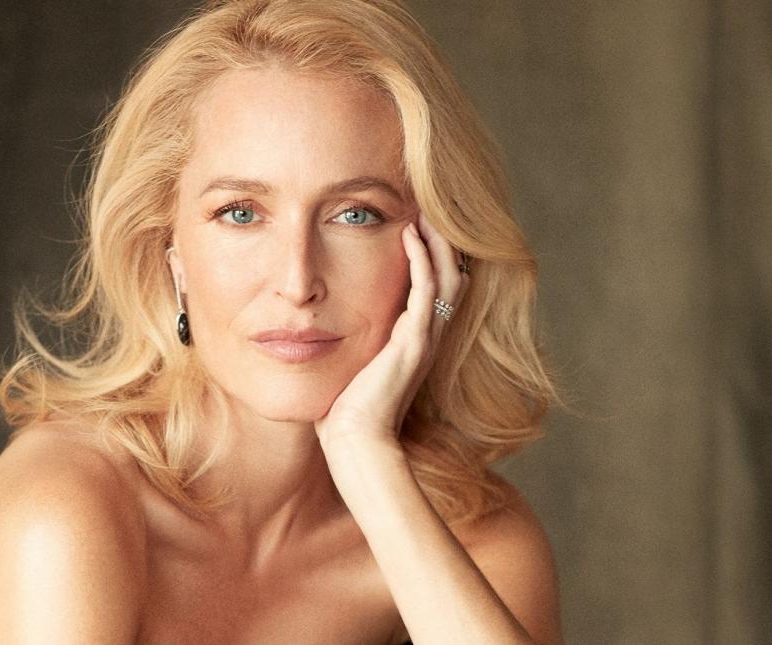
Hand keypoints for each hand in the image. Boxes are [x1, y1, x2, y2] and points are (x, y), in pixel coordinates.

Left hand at [314, 211, 469, 449]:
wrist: (356, 441)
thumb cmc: (345, 412)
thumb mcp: (351, 368)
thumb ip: (350, 346)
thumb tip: (320, 329)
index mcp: (415, 343)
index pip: (436, 290)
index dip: (433, 257)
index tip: (417, 226)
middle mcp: (427, 338)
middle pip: (451, 277)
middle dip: (443, 242)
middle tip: (429, 209)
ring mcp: (424, 340)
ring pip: (446, 277)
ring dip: (437, 241)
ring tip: (425, 211)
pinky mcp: (413, 342)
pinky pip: (426, 290)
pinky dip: (422, 259)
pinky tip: (411, 235)